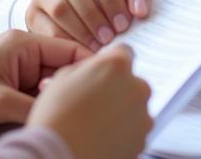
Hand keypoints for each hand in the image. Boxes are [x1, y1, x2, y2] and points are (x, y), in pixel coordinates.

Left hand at [0, 29, 90, 129]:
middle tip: (95, 105)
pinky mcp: (13, 82)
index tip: (111, 81)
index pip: (69, 49)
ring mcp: (20, 67)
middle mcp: (25, 51)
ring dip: (62, 95)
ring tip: (79, 112)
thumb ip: (34, 108)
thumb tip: (63, 116)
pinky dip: (48, 102)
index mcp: (24, 43)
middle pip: (64, 67)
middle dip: (78, 84)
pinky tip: (56, 114)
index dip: (91, 65)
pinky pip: (40, 91)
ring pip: (53, 82)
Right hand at [27, 0, 150, 48]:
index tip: (130, 18)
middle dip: (95, 12)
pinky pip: (46, 28)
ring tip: (100, 45)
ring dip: (82, 29)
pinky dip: (67, 42)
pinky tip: (83, 51)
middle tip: (113, 35)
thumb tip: (140, 11)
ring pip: (58, 7)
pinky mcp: (33, 10)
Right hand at [29, 45, 152, 158]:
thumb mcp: (64, 76)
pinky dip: (123, 131)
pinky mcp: (142, 141)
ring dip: (121, 110)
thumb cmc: (57, 118)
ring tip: (96, 122)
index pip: (123, 51)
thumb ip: (87, 67)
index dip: (111, 61)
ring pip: (134, 106)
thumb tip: (93, 69)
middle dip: (117, 88)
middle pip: (131, 81)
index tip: (103, 71)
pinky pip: (135, 129)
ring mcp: (142, 116)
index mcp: (116, 65)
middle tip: (95, 100)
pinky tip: (102, 136)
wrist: (60, 156)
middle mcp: (136, 88)